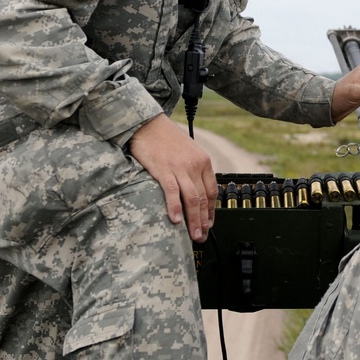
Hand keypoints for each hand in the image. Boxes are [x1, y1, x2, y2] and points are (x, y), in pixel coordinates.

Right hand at [127, 114, 216, 240]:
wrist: (147, 123)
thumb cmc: (165, 138)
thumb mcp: (187, 151)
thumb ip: (193, 169)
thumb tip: (194, 190)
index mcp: (203, 161)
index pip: (212, 191)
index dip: (211, 211)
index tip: (208, 224)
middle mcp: (195, 165)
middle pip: (203, 198)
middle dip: (203, 220)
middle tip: (202, 236)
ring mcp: (180, 168)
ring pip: (192, 199)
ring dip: (193, 220)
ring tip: (193, 235)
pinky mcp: (163, 169)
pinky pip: (172, 192)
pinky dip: (175, 207)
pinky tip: (175, 220)